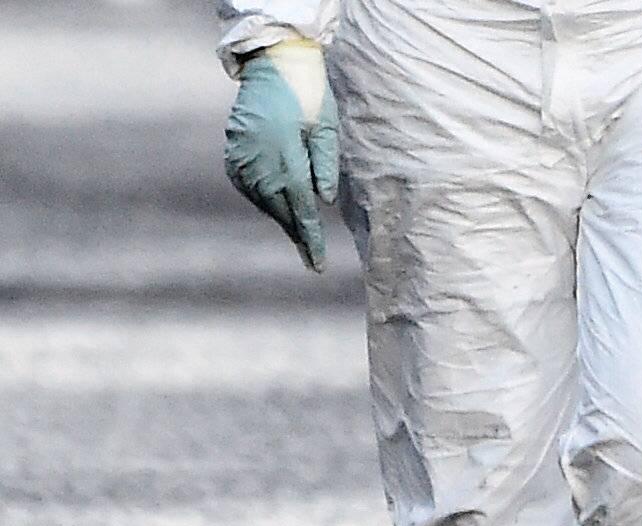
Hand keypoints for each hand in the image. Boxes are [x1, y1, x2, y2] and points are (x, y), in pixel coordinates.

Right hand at [224, 39, 338, 271]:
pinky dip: (264, 199)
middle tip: (312, 258)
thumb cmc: (309, 93)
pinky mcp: (233, 151)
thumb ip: (326, 165)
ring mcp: (241, 156)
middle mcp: (258, 159)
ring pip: (263, 200)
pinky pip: (249, 186)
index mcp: (285, 154)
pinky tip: (278, 206)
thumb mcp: (327, 127)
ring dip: (281, 217)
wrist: (273, 63)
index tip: (317, 264)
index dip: (309, 238)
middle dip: (297, 232)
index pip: (300, 207)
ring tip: (299, 234)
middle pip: (280, 209)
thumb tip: (322, 202)